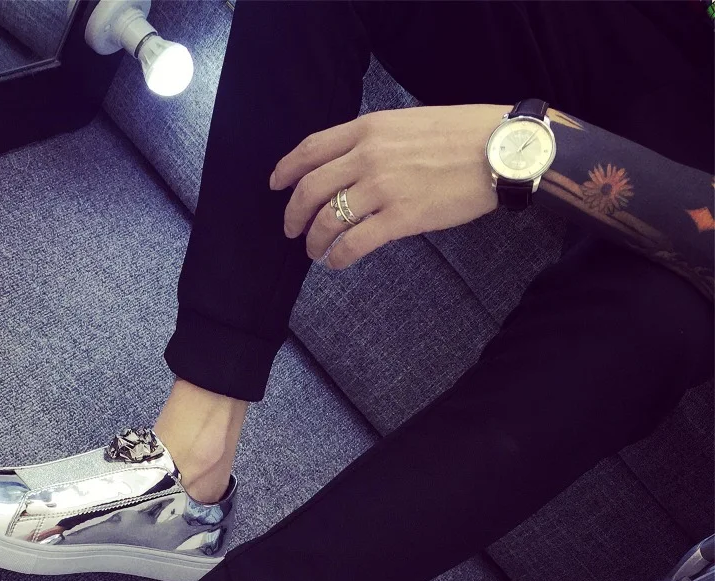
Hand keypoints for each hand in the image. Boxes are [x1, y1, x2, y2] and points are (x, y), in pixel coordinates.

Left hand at [269, 104, 509, 268]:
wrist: (500, 149)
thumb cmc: (461, 135)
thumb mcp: (407, 123)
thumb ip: (374, 141)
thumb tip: (350, 166)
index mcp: (368, 128)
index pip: (311, 149)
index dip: (286, 170)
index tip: (275, 185)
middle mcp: (368, 156)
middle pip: (310, 189)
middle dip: (293, 214)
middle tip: (291, 230)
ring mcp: (382, 188)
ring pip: (327, 219)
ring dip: (314, 240)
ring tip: (315, 251)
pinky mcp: (400, 218)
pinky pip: (354, 243)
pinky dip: (338, 257)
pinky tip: (336, 262)